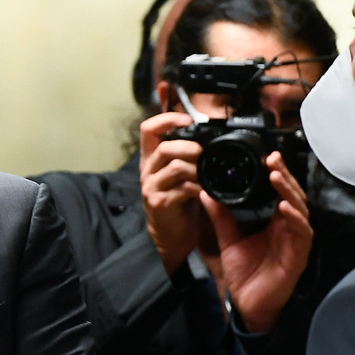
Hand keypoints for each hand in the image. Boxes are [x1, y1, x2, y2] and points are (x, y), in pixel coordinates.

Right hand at [138, 111, 204, 273]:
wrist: (169, 235)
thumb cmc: (177, 202)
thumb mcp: (178, 174)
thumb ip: (185, 156)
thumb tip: (207, 134)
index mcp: (151, 159)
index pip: (148, 129)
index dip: (166, 119)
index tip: (187, 120)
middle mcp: (147, 171)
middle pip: (164, 147)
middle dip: (189, 147)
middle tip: (204, 154)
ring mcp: (151, 187)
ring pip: (174, 166)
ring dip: (196, 168)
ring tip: (207, 174)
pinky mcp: (160, 203)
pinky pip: (182, 189)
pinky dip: (198, 187)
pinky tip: (205, 191)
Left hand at [199, 152, 312, 334]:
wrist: (247, 304)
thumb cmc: (244, 273)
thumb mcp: (228, 239)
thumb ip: (220, 216)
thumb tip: (206, 193)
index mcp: (274, 222)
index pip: (279, 192)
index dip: (277, 173)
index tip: (267, 156)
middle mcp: (288, 228)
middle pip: (292, 195)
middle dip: (284, 176)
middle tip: (272, 159)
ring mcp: (296, 240)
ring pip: (299, 209)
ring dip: (289, 192)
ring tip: (276, 177)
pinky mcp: (299, 255)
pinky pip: (301, 232)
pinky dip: (293, 218)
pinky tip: (284, 208)